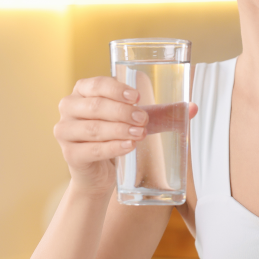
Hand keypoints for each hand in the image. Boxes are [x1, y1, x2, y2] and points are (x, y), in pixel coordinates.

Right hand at [53, 77, 195, 194]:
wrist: (99, 173)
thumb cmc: (116, 137)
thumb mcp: (135, 121)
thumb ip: (160, 114)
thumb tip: (193, 108)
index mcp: (82, 91)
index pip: (96, 84)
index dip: (116, 89)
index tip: (137, 97)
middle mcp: (69, 108)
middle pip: (95, 106)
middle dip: (121, 112)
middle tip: (143, 119)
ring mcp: (65, 131)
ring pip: (93, 128)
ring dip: (119, 130)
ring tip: (140, 133)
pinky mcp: (70, 154)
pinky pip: (91, 150)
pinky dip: (112, 148)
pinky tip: (129, 146)